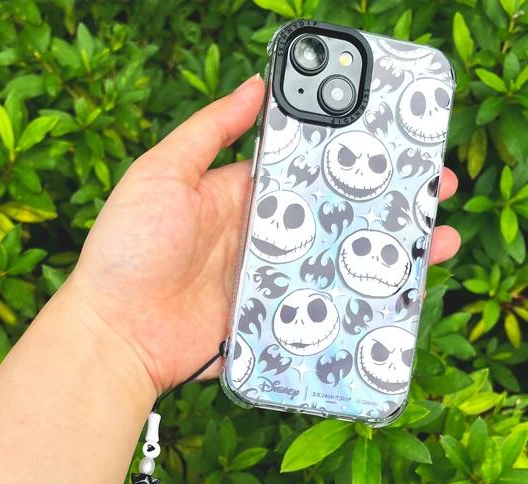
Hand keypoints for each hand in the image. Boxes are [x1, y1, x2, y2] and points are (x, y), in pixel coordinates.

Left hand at [69, 75, 460, 393]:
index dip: (346, 156)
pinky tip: (393, 297)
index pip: (303, 169)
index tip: (392, 142)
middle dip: (381, 203)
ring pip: (334, 263)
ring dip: (381, 254)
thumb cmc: (128, 248)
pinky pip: (316, 312)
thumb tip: (255, 85)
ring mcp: (265, 283)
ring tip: (433, 243)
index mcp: (237, 196)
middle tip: (435, 190)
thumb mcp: (161, 174)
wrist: (114, 333)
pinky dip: (353, 305)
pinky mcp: (267, 323)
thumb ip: (208, 132)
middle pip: (329, 216)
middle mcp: (258, 238)